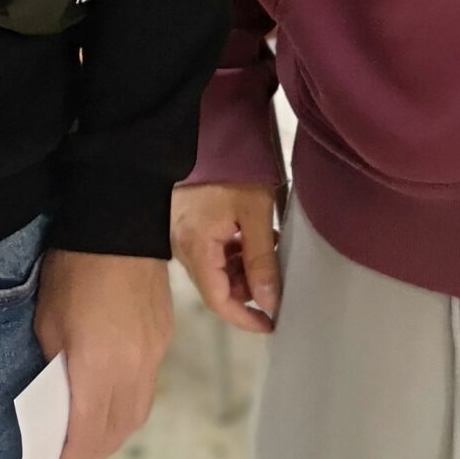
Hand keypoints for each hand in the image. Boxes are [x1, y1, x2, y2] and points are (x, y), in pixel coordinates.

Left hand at [34, 250, 172, 458]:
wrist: (120, 220)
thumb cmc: (73, 268)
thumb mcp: (47, 321)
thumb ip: (55, 367)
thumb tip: (57, 398)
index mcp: (102, 367)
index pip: (88, 436)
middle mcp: (135, 369)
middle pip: (117, 432)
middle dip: (91, 457)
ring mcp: (154, 353)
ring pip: (137, 413)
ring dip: (112, 435)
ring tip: (86, 442)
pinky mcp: (164, 337)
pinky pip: (147, 387)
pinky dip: (127, 407)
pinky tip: (109, 402)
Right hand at [171, 181, 281, 335]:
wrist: (213, 135)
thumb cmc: (232, 171)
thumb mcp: (256, 213)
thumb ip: (262, 260)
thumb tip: (269, 302)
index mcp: (196, 247)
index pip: (218, 301)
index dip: (245, 318)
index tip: (271, 323)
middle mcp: (183, 247)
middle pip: (217, 287)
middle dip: (249, 290)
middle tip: (277, 276)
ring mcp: (183, 237)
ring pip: (217, 271)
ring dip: (244, 270)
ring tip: (269, 251)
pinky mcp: (189, 228)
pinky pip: (213, 254)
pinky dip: (235, 255)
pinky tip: (255, 239)